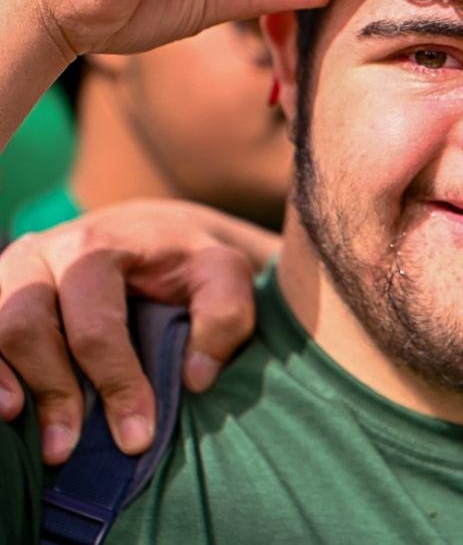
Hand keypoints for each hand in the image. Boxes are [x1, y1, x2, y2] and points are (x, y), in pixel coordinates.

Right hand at [0, 201, 266, 464]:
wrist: (150, 229)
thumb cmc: (187, 260)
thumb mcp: (224, 272)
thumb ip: (225, 315)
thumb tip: (196, 378)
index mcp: (98, 246)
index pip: (95, 325)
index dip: (115, 384)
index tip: (137, 437)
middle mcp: (43, 253)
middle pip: (25, 325)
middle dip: (50, 390)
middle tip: (67, 449)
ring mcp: (12, 272)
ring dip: (3, 383)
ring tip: (23, 430)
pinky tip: (5, 408)